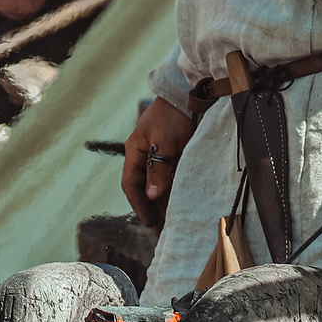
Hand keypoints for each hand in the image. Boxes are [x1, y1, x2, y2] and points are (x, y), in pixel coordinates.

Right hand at [122, 94, 200, 227]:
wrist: (190, 92)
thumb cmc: (174, 114)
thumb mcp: (165, 141)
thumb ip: (158, 168)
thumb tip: (153, 195)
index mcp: (135, 151)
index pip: (131, 184)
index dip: (139, 204)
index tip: (149, 222)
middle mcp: (145, 155)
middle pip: (144, 187)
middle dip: (151, 209)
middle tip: (161, 230)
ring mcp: (159, 154)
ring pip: (157, 185)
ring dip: (162, 203)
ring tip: (170, 222)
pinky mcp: (175, 153)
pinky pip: (170, 178)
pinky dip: (172, 192)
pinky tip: (179, 203)